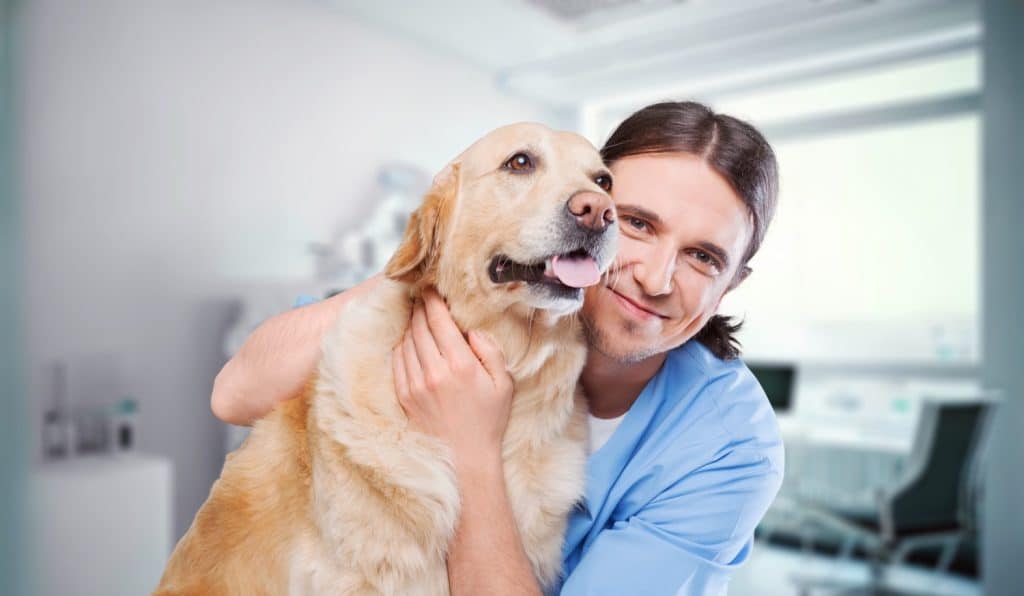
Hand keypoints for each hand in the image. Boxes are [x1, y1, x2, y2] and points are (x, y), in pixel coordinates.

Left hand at [392, 289, 513, 465]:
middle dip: (420, 307)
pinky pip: (398, 360)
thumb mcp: (503, 383)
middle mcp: (434, 372)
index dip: (433, 300)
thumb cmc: (488, 419)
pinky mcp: (404, 395)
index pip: (439, 321)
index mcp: (460, 365)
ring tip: (416, 315)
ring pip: (406, 341)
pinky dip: (402, 345)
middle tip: (421, 295)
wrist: (465, 458)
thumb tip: (470, 331)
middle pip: (419, 326)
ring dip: (410, 325)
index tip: (431, 288)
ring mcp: (415, 384)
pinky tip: (409, 340)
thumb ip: (490, 351)